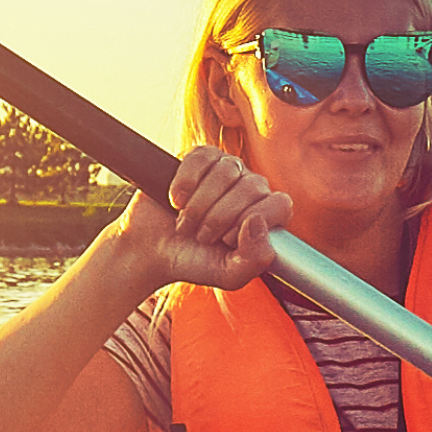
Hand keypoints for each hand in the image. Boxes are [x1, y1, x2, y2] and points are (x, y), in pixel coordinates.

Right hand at [123, 144, 291, 290]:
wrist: (152, 251)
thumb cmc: (194, 262)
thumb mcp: (229, 275)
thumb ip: (255, 260)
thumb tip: (258, 222)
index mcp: (265, 215)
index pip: (280, 204)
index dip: (254, 220)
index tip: (228, 239)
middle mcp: (251, 188)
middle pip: (252, 187)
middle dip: (219, 218)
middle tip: (201, 237)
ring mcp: (227, 170)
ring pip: (227, 170)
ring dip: (199, 204)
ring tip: (186, 223)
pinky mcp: (200, 158)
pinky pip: (201, 157)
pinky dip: (185, 182)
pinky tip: (176, 201)